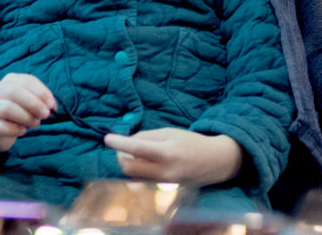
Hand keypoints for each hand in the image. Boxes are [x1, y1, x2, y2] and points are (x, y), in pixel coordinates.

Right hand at [0, 73, 55, 153]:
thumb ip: (41, 102)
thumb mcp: (30, 104)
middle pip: (13, 91)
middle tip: (45, 115)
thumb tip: (52, 106)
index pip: (26, 80)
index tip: (52, 105)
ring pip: (6, 108)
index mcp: (9, 81)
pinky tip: (22, 131)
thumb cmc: (17, 114)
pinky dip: (15, 129)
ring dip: (26, 117)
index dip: (41, 92)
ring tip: (35, 124)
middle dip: (33, 103)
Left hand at [104, 129, 241, 185]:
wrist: (214, 162)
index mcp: (167, 152)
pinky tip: (142, 162)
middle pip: (129, 167)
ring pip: (133, 175)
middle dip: (120, 156)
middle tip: (121, 146)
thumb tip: (126, 142)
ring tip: (133, 153)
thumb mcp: (169, 133)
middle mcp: (164, 171)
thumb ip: (147, 137)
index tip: (107, 138)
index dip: (119, 143)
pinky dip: (136, 171)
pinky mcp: (164, 189)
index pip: (137, 148)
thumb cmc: (190, 142)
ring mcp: (163, 183)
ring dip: (127, 163)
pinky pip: (142, 180)